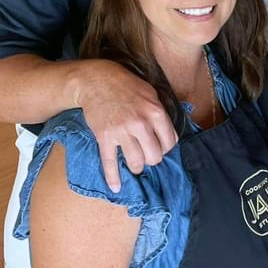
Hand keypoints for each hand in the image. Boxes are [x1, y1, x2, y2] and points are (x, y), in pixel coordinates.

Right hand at [74, 62, 178, 192]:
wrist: (96, 80)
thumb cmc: (126, 85)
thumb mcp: (151, 94)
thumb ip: (160, 115)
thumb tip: (168, 135)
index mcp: (155, 112)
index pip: (170, 143)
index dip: (166, 148)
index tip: (159, 146)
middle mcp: (141, 124)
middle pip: (155, 157)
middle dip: (152, 159)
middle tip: (146, 154)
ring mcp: (122, 132)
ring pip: (136, 163)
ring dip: (136, 166)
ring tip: (134, 162)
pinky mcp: (105, 137)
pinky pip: (110, 163)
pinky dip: (113, 178)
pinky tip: (116, 187)